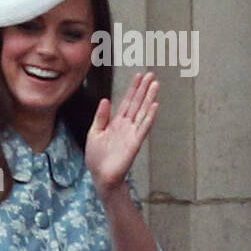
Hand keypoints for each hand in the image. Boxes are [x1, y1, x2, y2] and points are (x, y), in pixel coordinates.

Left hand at [85, 71, 158, 195]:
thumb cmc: (97, 157)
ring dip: (149, 98)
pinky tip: (155, 105)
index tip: (139, 76)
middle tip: (152, 74)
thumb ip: (101, 117)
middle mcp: (126, 126)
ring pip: (142, 112)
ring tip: (156, 84)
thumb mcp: (94, 133)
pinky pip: (144, 127)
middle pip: (137, 103)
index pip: (127, 101)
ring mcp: (132, 133)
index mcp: (116, 122)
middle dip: (144, 89)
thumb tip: (105, 100)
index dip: (133, 88)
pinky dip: (149, 116)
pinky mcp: (135, 142)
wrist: (101, 176)